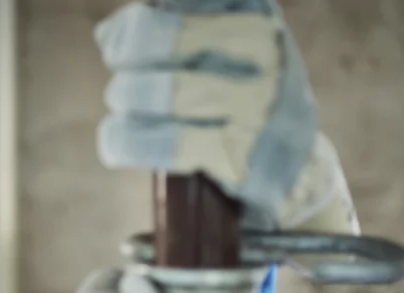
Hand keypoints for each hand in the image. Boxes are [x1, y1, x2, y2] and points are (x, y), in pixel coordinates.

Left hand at [95, 2, 358, 234]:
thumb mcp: (221, 50)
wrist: (295, 166)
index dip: (136, 26)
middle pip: (166, 39)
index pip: (183, 2)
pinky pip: (166, 142)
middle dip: (127, 62)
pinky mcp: (240, 154)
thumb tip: (108, 35)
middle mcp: (261, 50)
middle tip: (122, 86)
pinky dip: (126, 141)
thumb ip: (168, 31)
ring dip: (126, 102)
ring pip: (164, 91)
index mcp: (254, 14)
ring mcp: (255, 103)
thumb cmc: (239, 97)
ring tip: (123, 112)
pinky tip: (114, 142)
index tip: (118, 49)